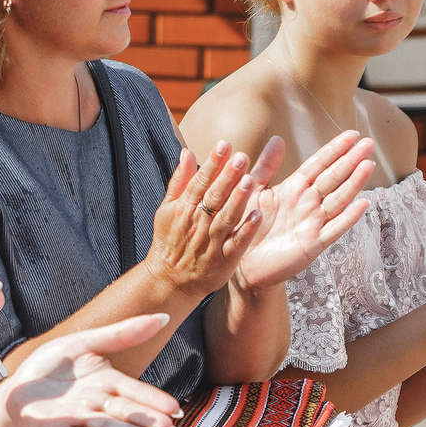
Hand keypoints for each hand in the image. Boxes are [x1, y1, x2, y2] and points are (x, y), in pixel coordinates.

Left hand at [0, 314, 181, 426]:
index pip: (134, 391)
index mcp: (106, 382)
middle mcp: (96, 403)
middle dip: (146, 419)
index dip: (153, 399)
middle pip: (125, 411)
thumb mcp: (85, 342)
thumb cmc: (51, 366)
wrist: (17, 386)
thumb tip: (161, 318)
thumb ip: (122, 334)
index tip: (174, 408)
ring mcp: (77, 418)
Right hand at [143, 139, 272, 298]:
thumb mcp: (167, 210)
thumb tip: (187, 152)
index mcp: (184, 209)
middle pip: (214, 197)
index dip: (212, 163)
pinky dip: (246, 231)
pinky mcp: (223, 262)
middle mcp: (197, 224)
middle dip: (227, 177)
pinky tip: (258, 216)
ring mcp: (211, 244)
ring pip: (226, 219)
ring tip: (250, 181)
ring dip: (238, 200)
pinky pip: (236, 245)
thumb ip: (180, 181)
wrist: (168, 281)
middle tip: (241, 157)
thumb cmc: (169, 242)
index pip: (200, 182)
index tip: (224, 145)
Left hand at [233, 129, 376, 291]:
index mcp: (294, 188)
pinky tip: (362, 204)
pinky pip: (334, 229)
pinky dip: (348, 218)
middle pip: (333, 177)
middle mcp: (308, 203)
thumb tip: (277, 138)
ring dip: (354, 183)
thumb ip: (266, 166)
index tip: (352, 134)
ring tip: (368, 165)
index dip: (335, 149)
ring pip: (338, 199)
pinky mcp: (313, 244)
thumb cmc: (247, 225)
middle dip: (351, 161)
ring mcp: (313, 223)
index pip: (319, 164)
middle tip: (369, 143)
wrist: (242, 263)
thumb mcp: (254, 191)